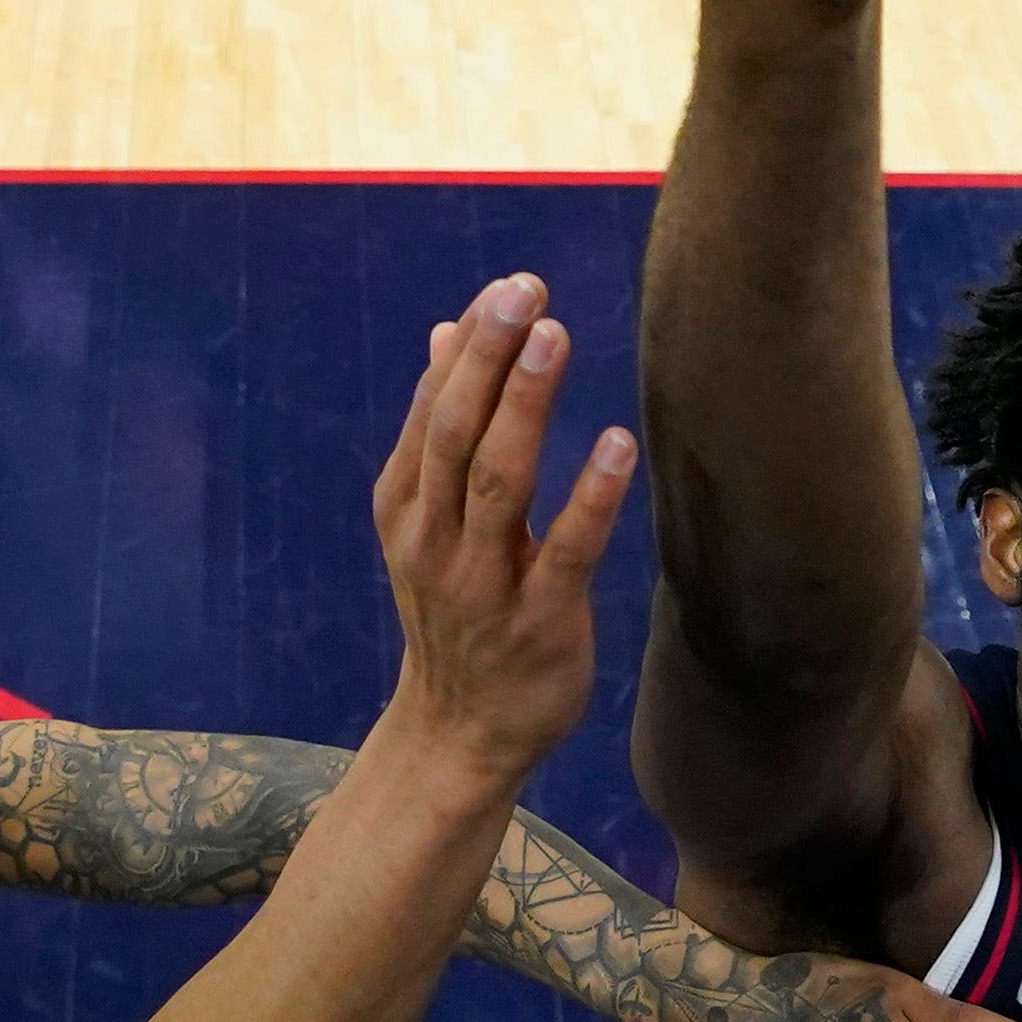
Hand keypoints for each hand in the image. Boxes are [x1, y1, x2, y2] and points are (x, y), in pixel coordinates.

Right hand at [373, 276, 636, 782]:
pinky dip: (590, 497)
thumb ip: (439, 431)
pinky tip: (617, 445)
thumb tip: (447, 332)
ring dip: (527, 406)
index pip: (431, 410)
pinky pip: (564, 552)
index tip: (507, 287)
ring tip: (556, 337)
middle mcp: (433, 540)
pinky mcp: (537, 622)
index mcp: (404, 507)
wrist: (458, 734)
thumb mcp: (428, 522)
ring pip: (498, 481)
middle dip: (488, 358)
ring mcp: (482, 584)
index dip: (469, 347)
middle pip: (454, 433)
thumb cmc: (457, 611)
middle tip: (523, 292)